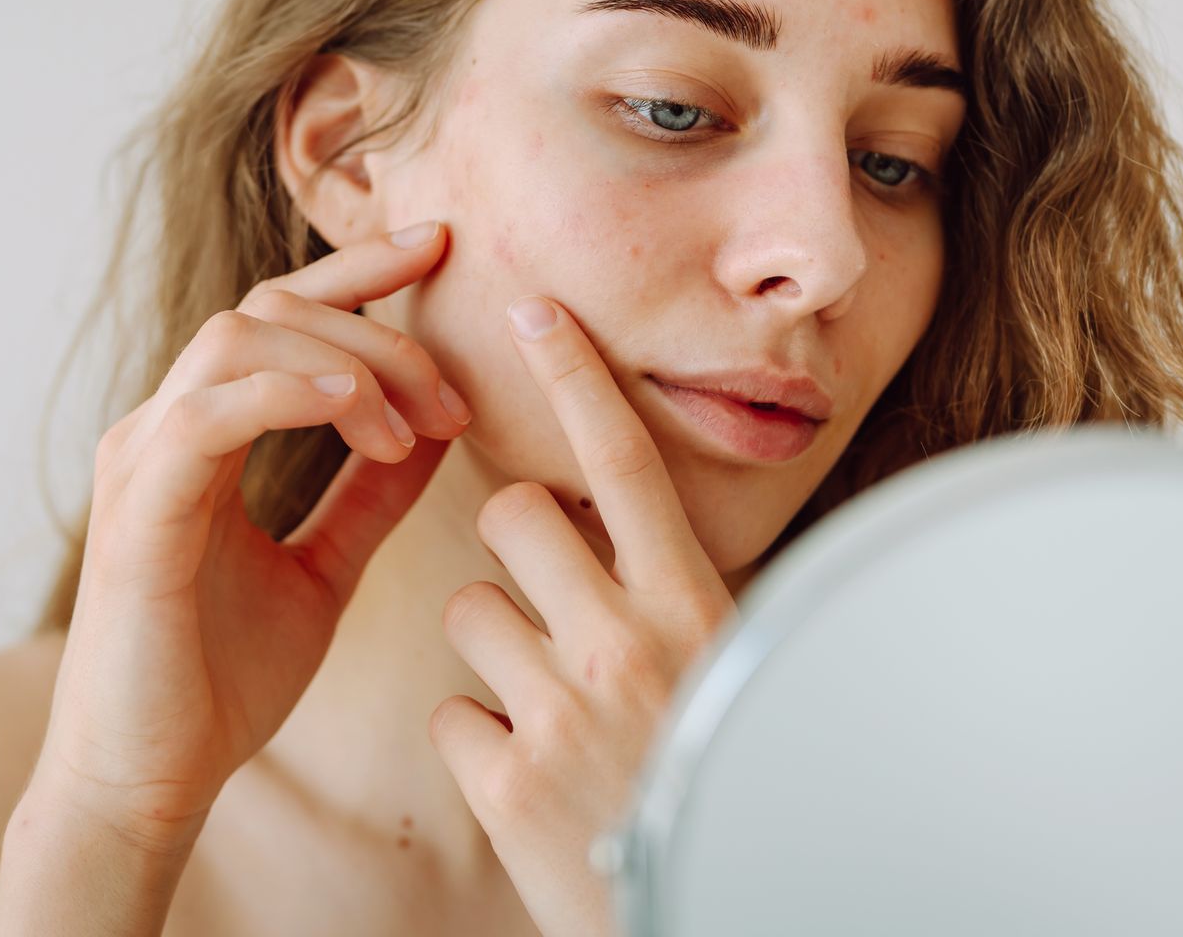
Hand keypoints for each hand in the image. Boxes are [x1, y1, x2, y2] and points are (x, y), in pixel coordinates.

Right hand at [32, 220, 470, 852]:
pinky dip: (284, 392)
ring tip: (412, 424)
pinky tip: (356, 413)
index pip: (282, 312)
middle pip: (270, 305)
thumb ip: (372, 494)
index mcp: (205, 434)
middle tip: (454, 396)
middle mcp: (166, 428)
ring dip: (344, 361)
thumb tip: (436, 427)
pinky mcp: (138, 511)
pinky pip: (208, 411)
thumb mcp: (325, 568)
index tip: (442, 248)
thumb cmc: (221, 681)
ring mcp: (143, 461)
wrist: (151, 782)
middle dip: (378, 325)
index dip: (362, 271)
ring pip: (238, 335)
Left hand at [427, 294, 738, 936]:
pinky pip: (453, 712)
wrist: (726, 912)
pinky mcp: (508, 783)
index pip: (625, 460)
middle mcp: (627, 644)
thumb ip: (673, 589)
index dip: (577, 375)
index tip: (532, 306)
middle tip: (546, 592)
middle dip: (512, 539)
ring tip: (547, 704)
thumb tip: (620, 515)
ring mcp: (563, 712)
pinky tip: (531, 773)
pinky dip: (480, 737)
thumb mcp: (729, 666)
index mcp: (693, 607)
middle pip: (513, 515)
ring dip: (492, 646)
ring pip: (468, 609)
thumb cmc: (729, 778)